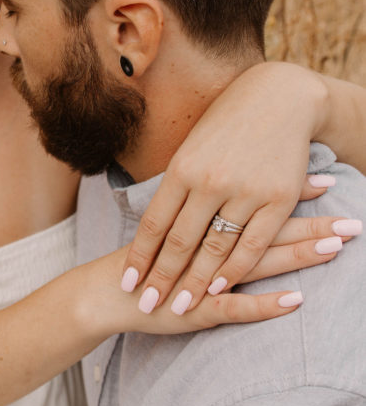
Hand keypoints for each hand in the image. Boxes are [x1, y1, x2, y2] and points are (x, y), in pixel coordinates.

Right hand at [86, 214, 355, 337]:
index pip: (256, 205)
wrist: (104, 289)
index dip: (294, 196)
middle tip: (354, 220)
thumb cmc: (145, 260)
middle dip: (314, 227)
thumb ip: (206, 212)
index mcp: (206, 220)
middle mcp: (208, 243)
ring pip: (258, 262)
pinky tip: (297, 300)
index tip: (331, 183)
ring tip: (337, 247)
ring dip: (299, 256)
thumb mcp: (175, 229)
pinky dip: (268, 304)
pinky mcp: (197, 310)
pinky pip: (237, 306)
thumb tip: (242, 188)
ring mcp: (204, 277)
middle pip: (268, 231)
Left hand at [120, 62, 345, 310]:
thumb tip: (156, 220)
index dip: (139, 257)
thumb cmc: (228, 122)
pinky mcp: (277, 200)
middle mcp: (210, 182)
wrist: (279, 97)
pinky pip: (251, 245)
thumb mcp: (193, 148)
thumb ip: (177, 185)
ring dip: (194, 283)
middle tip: (146, 305)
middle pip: (179, 242)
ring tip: (179, 307)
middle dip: (161, 278)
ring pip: (213, 249)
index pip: (154, 223)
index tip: (127, 281)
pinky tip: (219, 288)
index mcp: (183, 168)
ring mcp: (244, 192)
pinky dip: (234, 271)